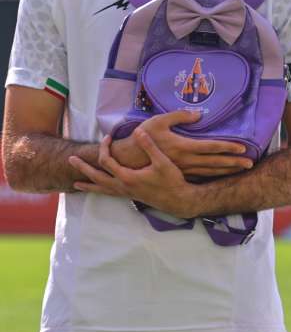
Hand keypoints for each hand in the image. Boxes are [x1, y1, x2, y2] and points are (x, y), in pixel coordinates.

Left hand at [69, 132, 198, 218]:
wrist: (177, 200)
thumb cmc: (171, 180)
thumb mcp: (162, 161)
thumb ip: (149, 146)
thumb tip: (138, 131)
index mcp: (127, 177)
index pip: (107, 161)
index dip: (105, 147)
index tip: (108, 136)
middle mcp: (122, 186)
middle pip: (96, 176)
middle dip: (83, 168)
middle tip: (71, 159)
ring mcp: (125, 193)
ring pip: (100, 189)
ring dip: (87, 185)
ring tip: (75, 184)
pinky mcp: (129, 196)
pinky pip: (108, 194)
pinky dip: (99, 192)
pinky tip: (98, 191)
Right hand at [110, 109, 253, 177]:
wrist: (127, 159)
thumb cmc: (143, 137)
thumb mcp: (158, 121)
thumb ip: (179, 116)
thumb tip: (199, 114)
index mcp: (182, 146)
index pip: (210, 147)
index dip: (227, 147)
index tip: (242, 148)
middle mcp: (186, 160)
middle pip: (214, 162)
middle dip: (233, 163)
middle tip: (250, 164)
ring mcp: (183, 169)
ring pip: (209, 171)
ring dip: (227, 171)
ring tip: (242, 170)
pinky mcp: (180, 174)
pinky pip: (200, 176)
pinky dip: (214, 176)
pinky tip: (223, 176)